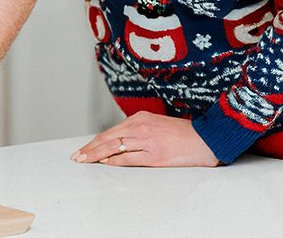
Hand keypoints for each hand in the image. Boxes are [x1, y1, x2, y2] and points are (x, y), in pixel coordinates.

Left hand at [71, 112, 218, 167]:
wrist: (205, 139)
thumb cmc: (182, 134)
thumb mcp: (156, 125)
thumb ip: (138, 131)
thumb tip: (119, 144)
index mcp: (140, 118)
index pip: (110, 131)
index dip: (94, 141)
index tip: (83, 149)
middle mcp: (141, 127)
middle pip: (108, 138)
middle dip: (90, 148)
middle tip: (77, 156)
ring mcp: (147, 140)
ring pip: (114, 147)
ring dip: (97, 155)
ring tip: (85, 161)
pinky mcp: (156, 154)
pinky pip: (130, 158)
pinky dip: (116, 161)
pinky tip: (106, 164)